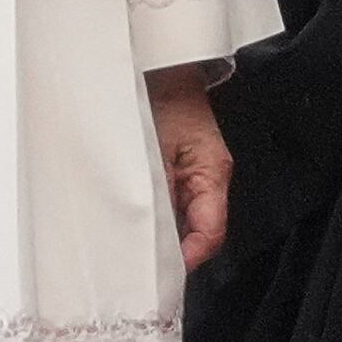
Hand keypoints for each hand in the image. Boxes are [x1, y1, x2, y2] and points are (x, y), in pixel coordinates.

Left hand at [149, 64, 231, 268]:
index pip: (211, 233)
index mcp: (212, 173)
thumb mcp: (153, 149)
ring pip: (181, 223)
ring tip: (130, 247)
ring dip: (159, 235)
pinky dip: (152, 217)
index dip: (190, 258)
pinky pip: (168, 207)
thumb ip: (156, 192)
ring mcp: (190, 178)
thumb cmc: (156, 99)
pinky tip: (129, 221)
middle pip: (196, 233)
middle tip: (140, 269)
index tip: (164, 271)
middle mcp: (206, 180)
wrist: (152, 69)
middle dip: (171, 252)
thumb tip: (152, 235)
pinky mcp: (174, 174)